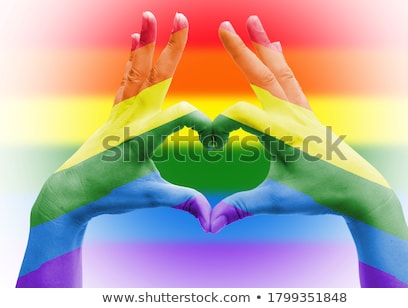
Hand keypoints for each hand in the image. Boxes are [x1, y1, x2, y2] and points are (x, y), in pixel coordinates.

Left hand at [17, 12, 210, 286]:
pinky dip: (132, 62)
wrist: (70, 194)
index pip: (180, 114)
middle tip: (179, 18)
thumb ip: (182, 201)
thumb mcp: (149, 197)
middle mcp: (129, 117)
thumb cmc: (109, 196)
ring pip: (135, 71)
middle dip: (170, 47)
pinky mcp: (114, 115)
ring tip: (148, 18)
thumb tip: (210, 218)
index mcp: (142, 135)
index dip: (204, 124)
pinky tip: (133, 46)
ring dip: (145, 44)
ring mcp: (119, 113)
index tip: (214, 144)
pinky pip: (126, 82)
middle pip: (154, 75)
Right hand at [210, 16, 407, 287]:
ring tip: (256, 25)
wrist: (361, 191)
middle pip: (263, 76)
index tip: (210, 145)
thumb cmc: (321, 195)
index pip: (240, 115)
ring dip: (264, 48)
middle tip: (226, 25)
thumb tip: (210, 223)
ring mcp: (303, 113)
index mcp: (283, 133)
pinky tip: (277, 52)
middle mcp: (293, 116)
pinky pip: (291, 83)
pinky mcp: (308, 116)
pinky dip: (280, 64)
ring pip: (280, 73)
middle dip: (241, 51)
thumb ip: (241, 207)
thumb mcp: (277, 200)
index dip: (218, 126)